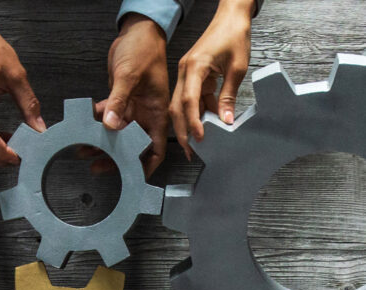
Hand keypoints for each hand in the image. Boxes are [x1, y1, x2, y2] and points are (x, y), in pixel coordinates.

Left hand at [97, 14, 169, 175]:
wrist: (137, 30)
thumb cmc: (145, 49)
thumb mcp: (130, 76)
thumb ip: (118, 101)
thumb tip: (110, 125)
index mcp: (157, 113)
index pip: (155, 149)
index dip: (146, 166)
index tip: (132, 177)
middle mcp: (145, 115)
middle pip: (132, 146)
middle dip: (116, 158)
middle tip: (98, 166)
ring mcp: (132, 109)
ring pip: (116, 135)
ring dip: (101, 143)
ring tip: (84, 151)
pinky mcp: (119, 101)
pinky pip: (106, 117)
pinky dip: (95, 124)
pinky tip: (83, 128)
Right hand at [169, 0, 253, 158]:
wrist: (231, 15)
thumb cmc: (234, 34)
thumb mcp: (237, 67)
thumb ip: (229, 96)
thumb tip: (226, 120)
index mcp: (194, 67)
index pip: (189, 101)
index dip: (193, 122)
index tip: (200, 138)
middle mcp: (185, 71)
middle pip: (177, 108)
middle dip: (183, 130)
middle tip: (191, 150)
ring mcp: (186, 74)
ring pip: (181, 106)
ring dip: (189, 124)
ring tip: (198, 142)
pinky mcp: (191, 76)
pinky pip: (191, 99)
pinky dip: (198, 112)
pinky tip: (207, 123)